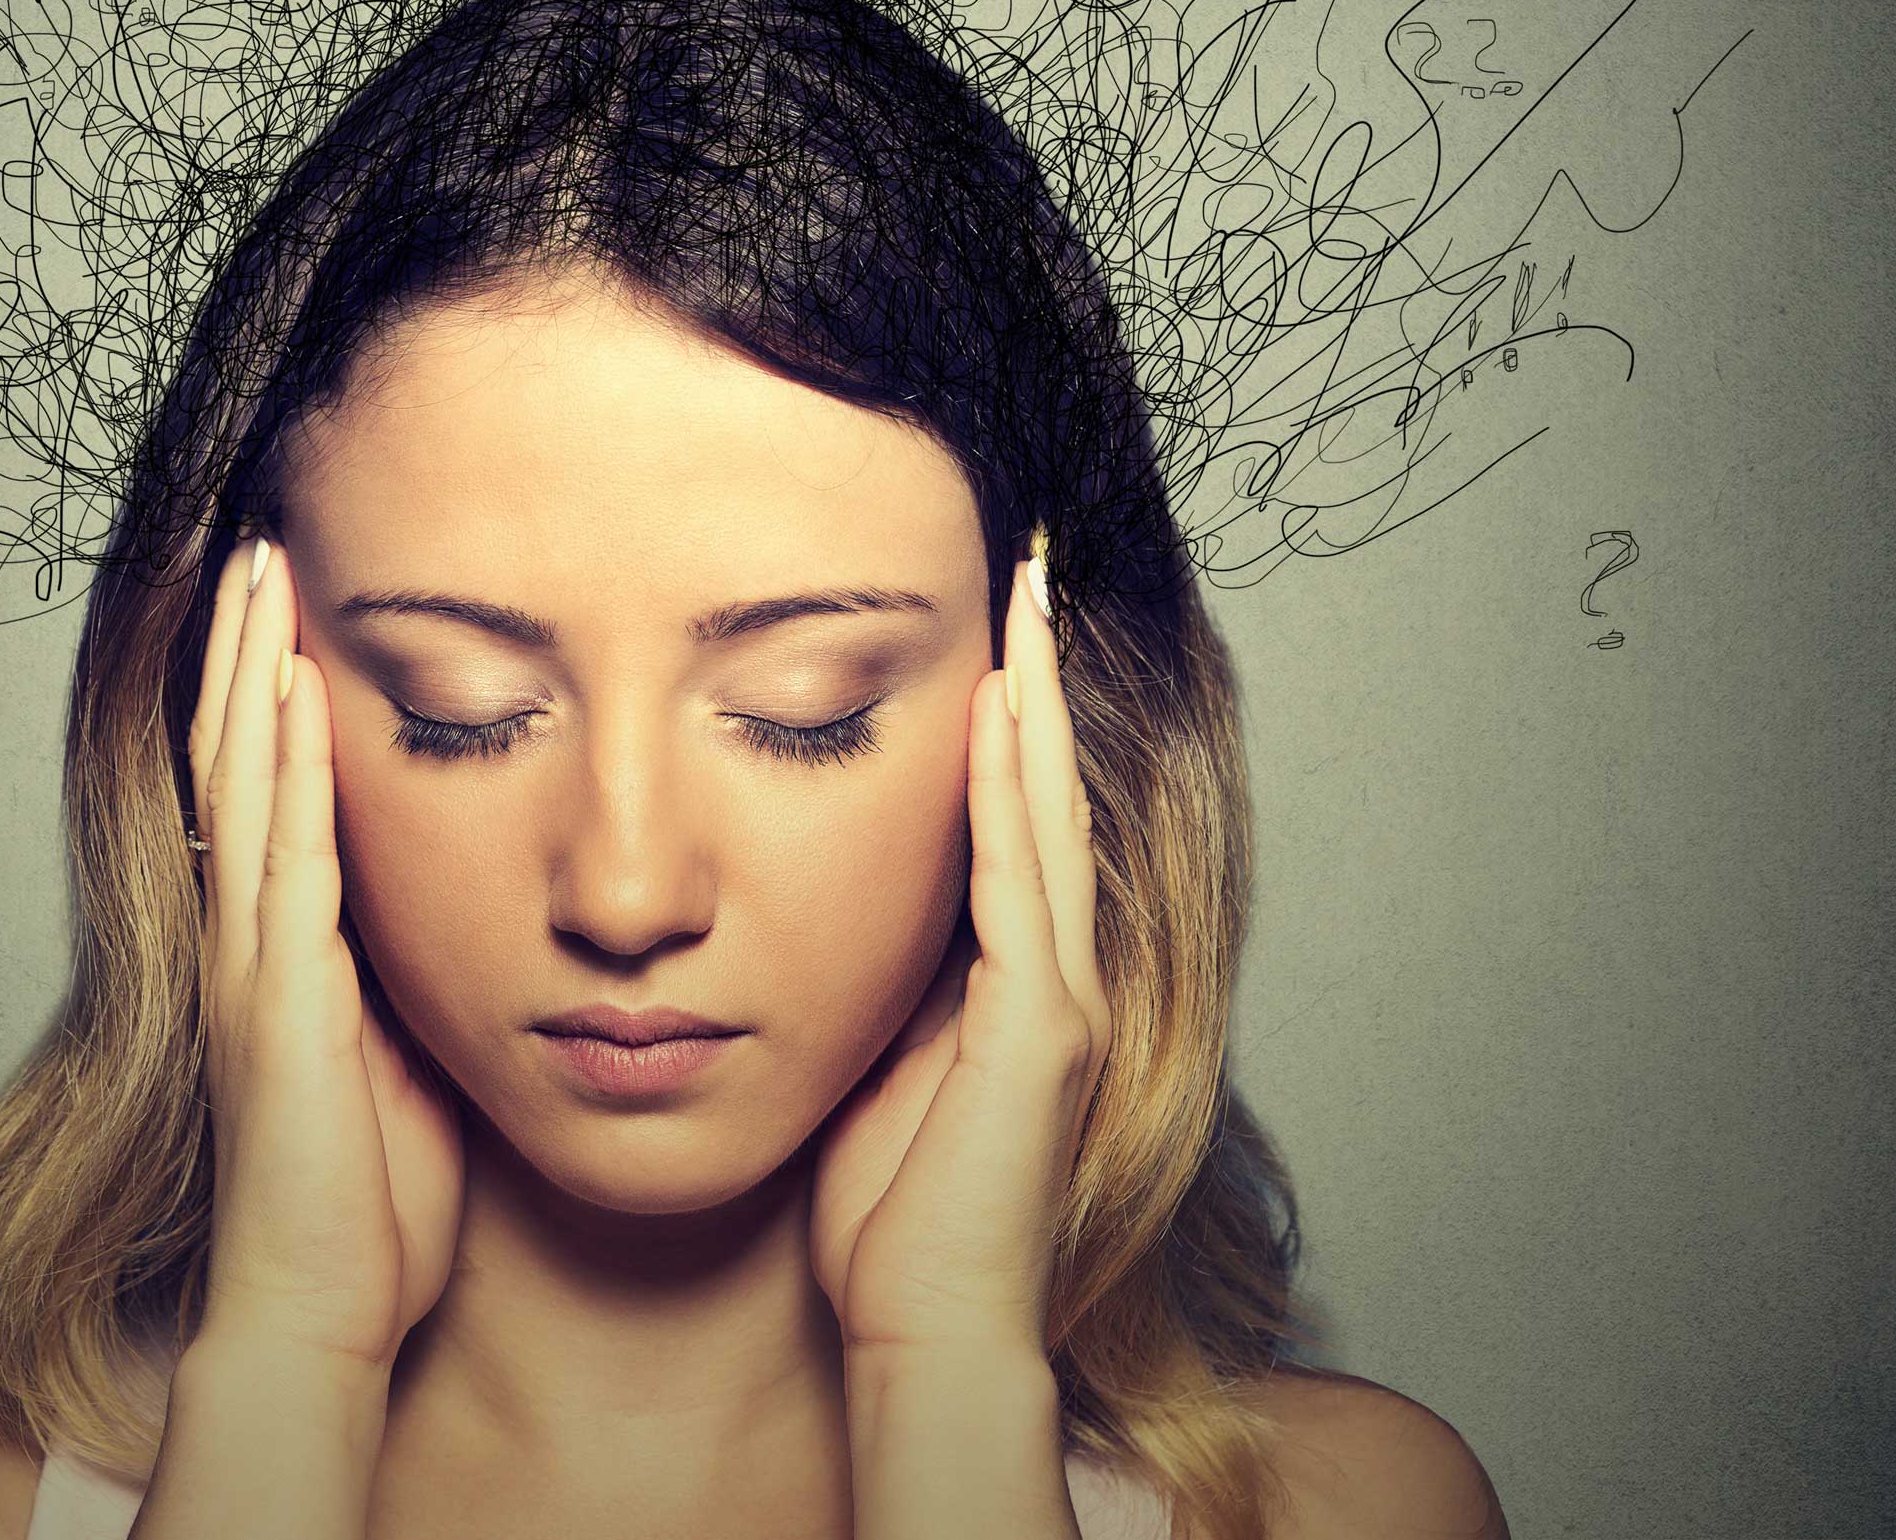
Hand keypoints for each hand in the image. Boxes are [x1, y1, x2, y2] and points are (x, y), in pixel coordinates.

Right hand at [187, 535, 467, 1369]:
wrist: (319, 1307)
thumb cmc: (370, 1196)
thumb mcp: (403, 1047)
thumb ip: (407, 967)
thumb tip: (461, 898)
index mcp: (282, 945)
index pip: (267, 786)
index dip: (268, 690)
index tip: (286, 601)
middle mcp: (251, 936)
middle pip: (237, 757)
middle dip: (247, 649)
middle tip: (258, 545)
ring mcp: (257, 962)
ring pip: (245, 784)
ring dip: (253, 676)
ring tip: (259, 577)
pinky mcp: (284, 999)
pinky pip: (285, 862)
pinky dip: (291, 771)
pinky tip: (300, 697)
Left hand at [806, 540, 1112, 1363]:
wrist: (926, 1332)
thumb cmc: (887, 1212)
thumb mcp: (875, 1057)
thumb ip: (882, 976)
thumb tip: (833, 897)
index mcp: (1019, 982)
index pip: (1017, 814)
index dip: (1011, 715)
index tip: (992, 620)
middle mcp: (1060, 976)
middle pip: (1048, 789)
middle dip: (1039, 674)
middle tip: (1028, 563)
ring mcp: (1062, 1001)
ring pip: (1047, 815)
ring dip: (1036, 703)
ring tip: (1026, 599)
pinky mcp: (1042, 1032)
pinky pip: (1020, 883)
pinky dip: (1008, 791)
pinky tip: (997, 712)